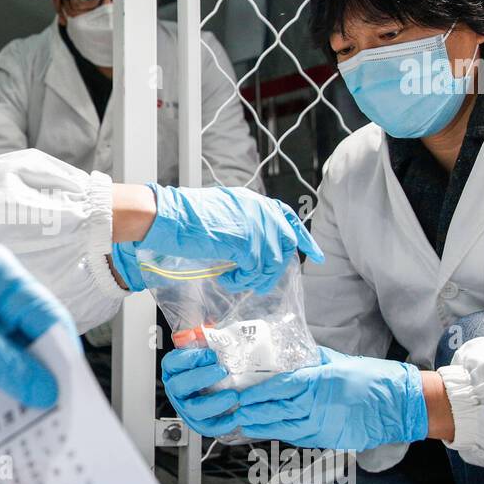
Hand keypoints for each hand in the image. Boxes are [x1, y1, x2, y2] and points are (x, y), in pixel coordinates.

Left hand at [0, 241, 75, 408]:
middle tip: (55, 412)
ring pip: (12, 349)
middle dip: (44, 371)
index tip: (72, 394)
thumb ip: (3, 362)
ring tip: (32, 415)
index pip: (48, 316)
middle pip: (35, 334)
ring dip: (20, 379)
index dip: (62, 355)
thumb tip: (44, 388)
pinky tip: (4, 402)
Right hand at [117, 185, 323, 292]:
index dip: (304, 239)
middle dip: (273, 269)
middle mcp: (259, 211)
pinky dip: (241, 280)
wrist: (167, 217)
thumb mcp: (220, 214)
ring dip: (253, 278)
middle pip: (286, 245)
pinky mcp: (244, 242)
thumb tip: (252, 246)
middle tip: (254, 281)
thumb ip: (241, 223)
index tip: (316, 255)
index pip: (288, 218)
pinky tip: (225, 278)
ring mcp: (254, 226)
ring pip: (272, 262)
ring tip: (233, 278)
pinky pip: (255, 270)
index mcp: (253, 202)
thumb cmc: (183, 219)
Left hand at [161, 346, 427, 450]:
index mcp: (320, 380)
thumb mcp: (338, 361)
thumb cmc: (371, 378)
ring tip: (243, 424)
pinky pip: (299, 437)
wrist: (399, 404)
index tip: (241, 394)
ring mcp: (324, 424)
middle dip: (253, 412)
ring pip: (285, 428)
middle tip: (234, 411)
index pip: (281, 387)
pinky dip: (281, 434)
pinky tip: (268, 431)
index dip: (258, 393)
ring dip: (262, 427)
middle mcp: (319, 404)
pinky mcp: (329, 439)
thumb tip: (288, 352)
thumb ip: (311, 359)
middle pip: (278, 410)